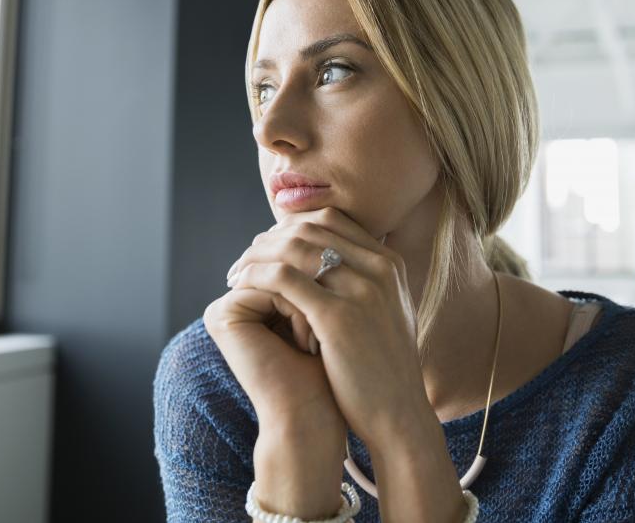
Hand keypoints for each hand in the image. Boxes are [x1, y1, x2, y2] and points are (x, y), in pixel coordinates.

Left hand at [224, 207, 427, 448]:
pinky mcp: (338, 317)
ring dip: (256, 256)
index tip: (267, 248)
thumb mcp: (387, 312)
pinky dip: (255, 278)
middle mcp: (379, 268)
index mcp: (390, 263)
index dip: (291, 228)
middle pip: (310, 228)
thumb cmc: (385, 370)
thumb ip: (365, 282)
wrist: (399, 414)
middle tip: (243, 260)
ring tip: (235, 275)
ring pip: (293, 247)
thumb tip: (331, 261)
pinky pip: (283, 280)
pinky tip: (239, 289)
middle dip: (268, 240)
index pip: (331, 221)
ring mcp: (361, 290)